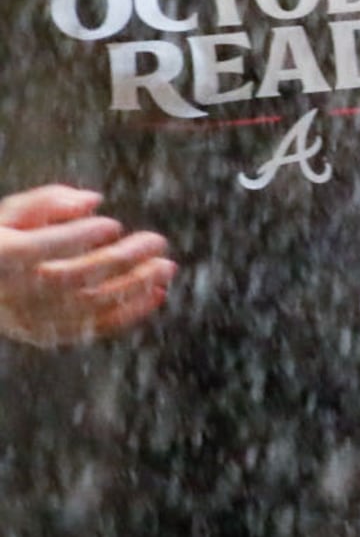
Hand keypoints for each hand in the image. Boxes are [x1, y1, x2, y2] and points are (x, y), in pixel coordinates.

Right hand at [0, 187, 172, 344]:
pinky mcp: (47, 335)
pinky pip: (92, 328)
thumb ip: (47, 201)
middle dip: (121, 260)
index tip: (112, 224)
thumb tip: (93, 202)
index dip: (79, 237)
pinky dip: (129, 313)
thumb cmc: (2, 240)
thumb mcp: (10, 213)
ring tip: (166, 267)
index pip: (39, 248)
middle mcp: (14, 292)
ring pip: (89, 308)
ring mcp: (31, 318)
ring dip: (134, 288)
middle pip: (73, 278)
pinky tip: (157, 293)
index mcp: (0, 256)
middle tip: (158, 241)